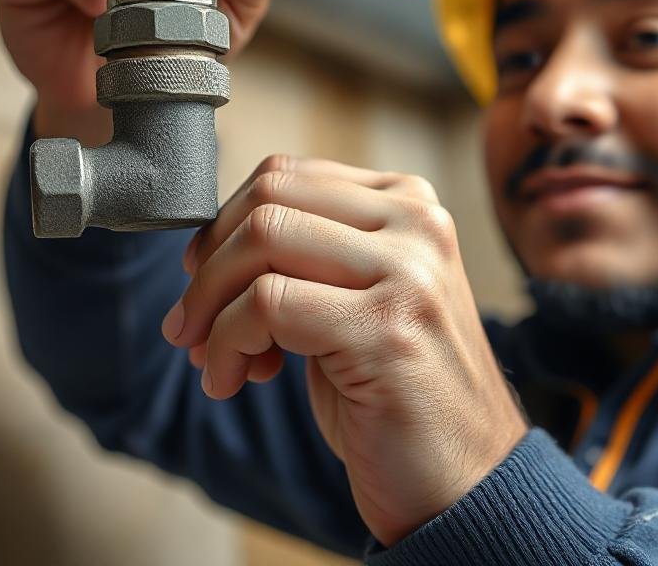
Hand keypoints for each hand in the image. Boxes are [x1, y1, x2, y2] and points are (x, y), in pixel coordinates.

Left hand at [163, 156, 528, 545]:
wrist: (466, 482)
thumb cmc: (398, 396)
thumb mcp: (357, 301)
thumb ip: (308, 255)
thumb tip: (210, 240)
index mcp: (410, 205)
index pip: (286, 175)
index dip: (224, 226)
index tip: (204, 283)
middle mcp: (417, 224)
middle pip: (269, 198)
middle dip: (208, 263)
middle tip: (191, 325)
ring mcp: (408, 272)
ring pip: (262, 239)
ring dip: (210, 305)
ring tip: (211, 361)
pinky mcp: (385, 327)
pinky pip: (266, 304)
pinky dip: (226, 344)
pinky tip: (232, 382)